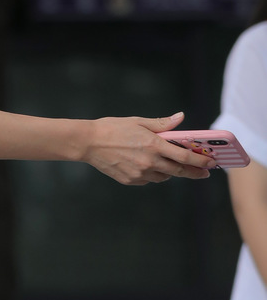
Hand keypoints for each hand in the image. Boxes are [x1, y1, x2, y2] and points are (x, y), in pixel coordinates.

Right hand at [83, 111, 212, 185]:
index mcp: (153, 145)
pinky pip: (148, 180)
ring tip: (172, 166)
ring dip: (171, 172)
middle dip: (193, 172)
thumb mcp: (138, 121)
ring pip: (164, 177)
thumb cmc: (113, 128)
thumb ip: (162, 124)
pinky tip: (147, 166)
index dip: (201, 161)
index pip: (184, 156)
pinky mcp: (130, 181)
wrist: (88, 143)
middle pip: (178, 171)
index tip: (212, 163)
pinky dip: (153, 174)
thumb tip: (181, 118)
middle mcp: (149, 162)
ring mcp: (139, 174)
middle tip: (203, 173)